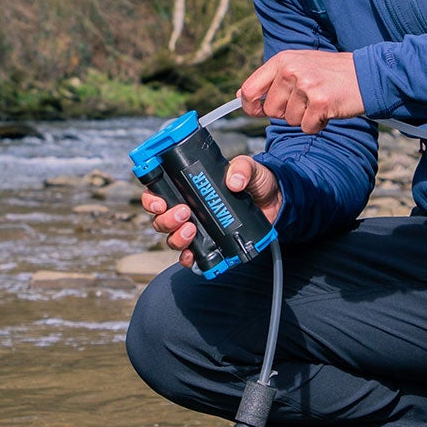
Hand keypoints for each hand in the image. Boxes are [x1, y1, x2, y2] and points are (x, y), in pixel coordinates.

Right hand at [141, 154, 282, 269]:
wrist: (274, 200)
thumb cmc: (254, 181)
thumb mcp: (249, 168)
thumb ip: (242, 168)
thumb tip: (234, 181)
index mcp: (187, 187)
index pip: (157, 193)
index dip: (151, 200)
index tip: (160, 203)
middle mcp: (187, 209)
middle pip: (161, 219)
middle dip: (167, 220)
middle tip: (184, 213)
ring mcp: (198, 228)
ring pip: (172, 239)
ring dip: (177, 237)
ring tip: (193, 229)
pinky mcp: (210, 244)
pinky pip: (191, 256)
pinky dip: (188, 259)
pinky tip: (193, 256)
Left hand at [240, 49, 364, 133]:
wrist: (367, 74)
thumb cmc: (330, 73)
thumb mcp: (298, 65)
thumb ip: (270, 79)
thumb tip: (241, 95)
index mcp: (282, 60)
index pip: (249, 89)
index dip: (250, 107)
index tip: (257, 112)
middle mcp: (291, 70)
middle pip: (271, 110)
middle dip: (287, 112)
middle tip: (306, 100)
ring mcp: (306, 86)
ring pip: (290, 120)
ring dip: (305, 117)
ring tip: (320, 101)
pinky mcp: (320, 102)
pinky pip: (307, 127)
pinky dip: (317, 124)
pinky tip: (328, 110)